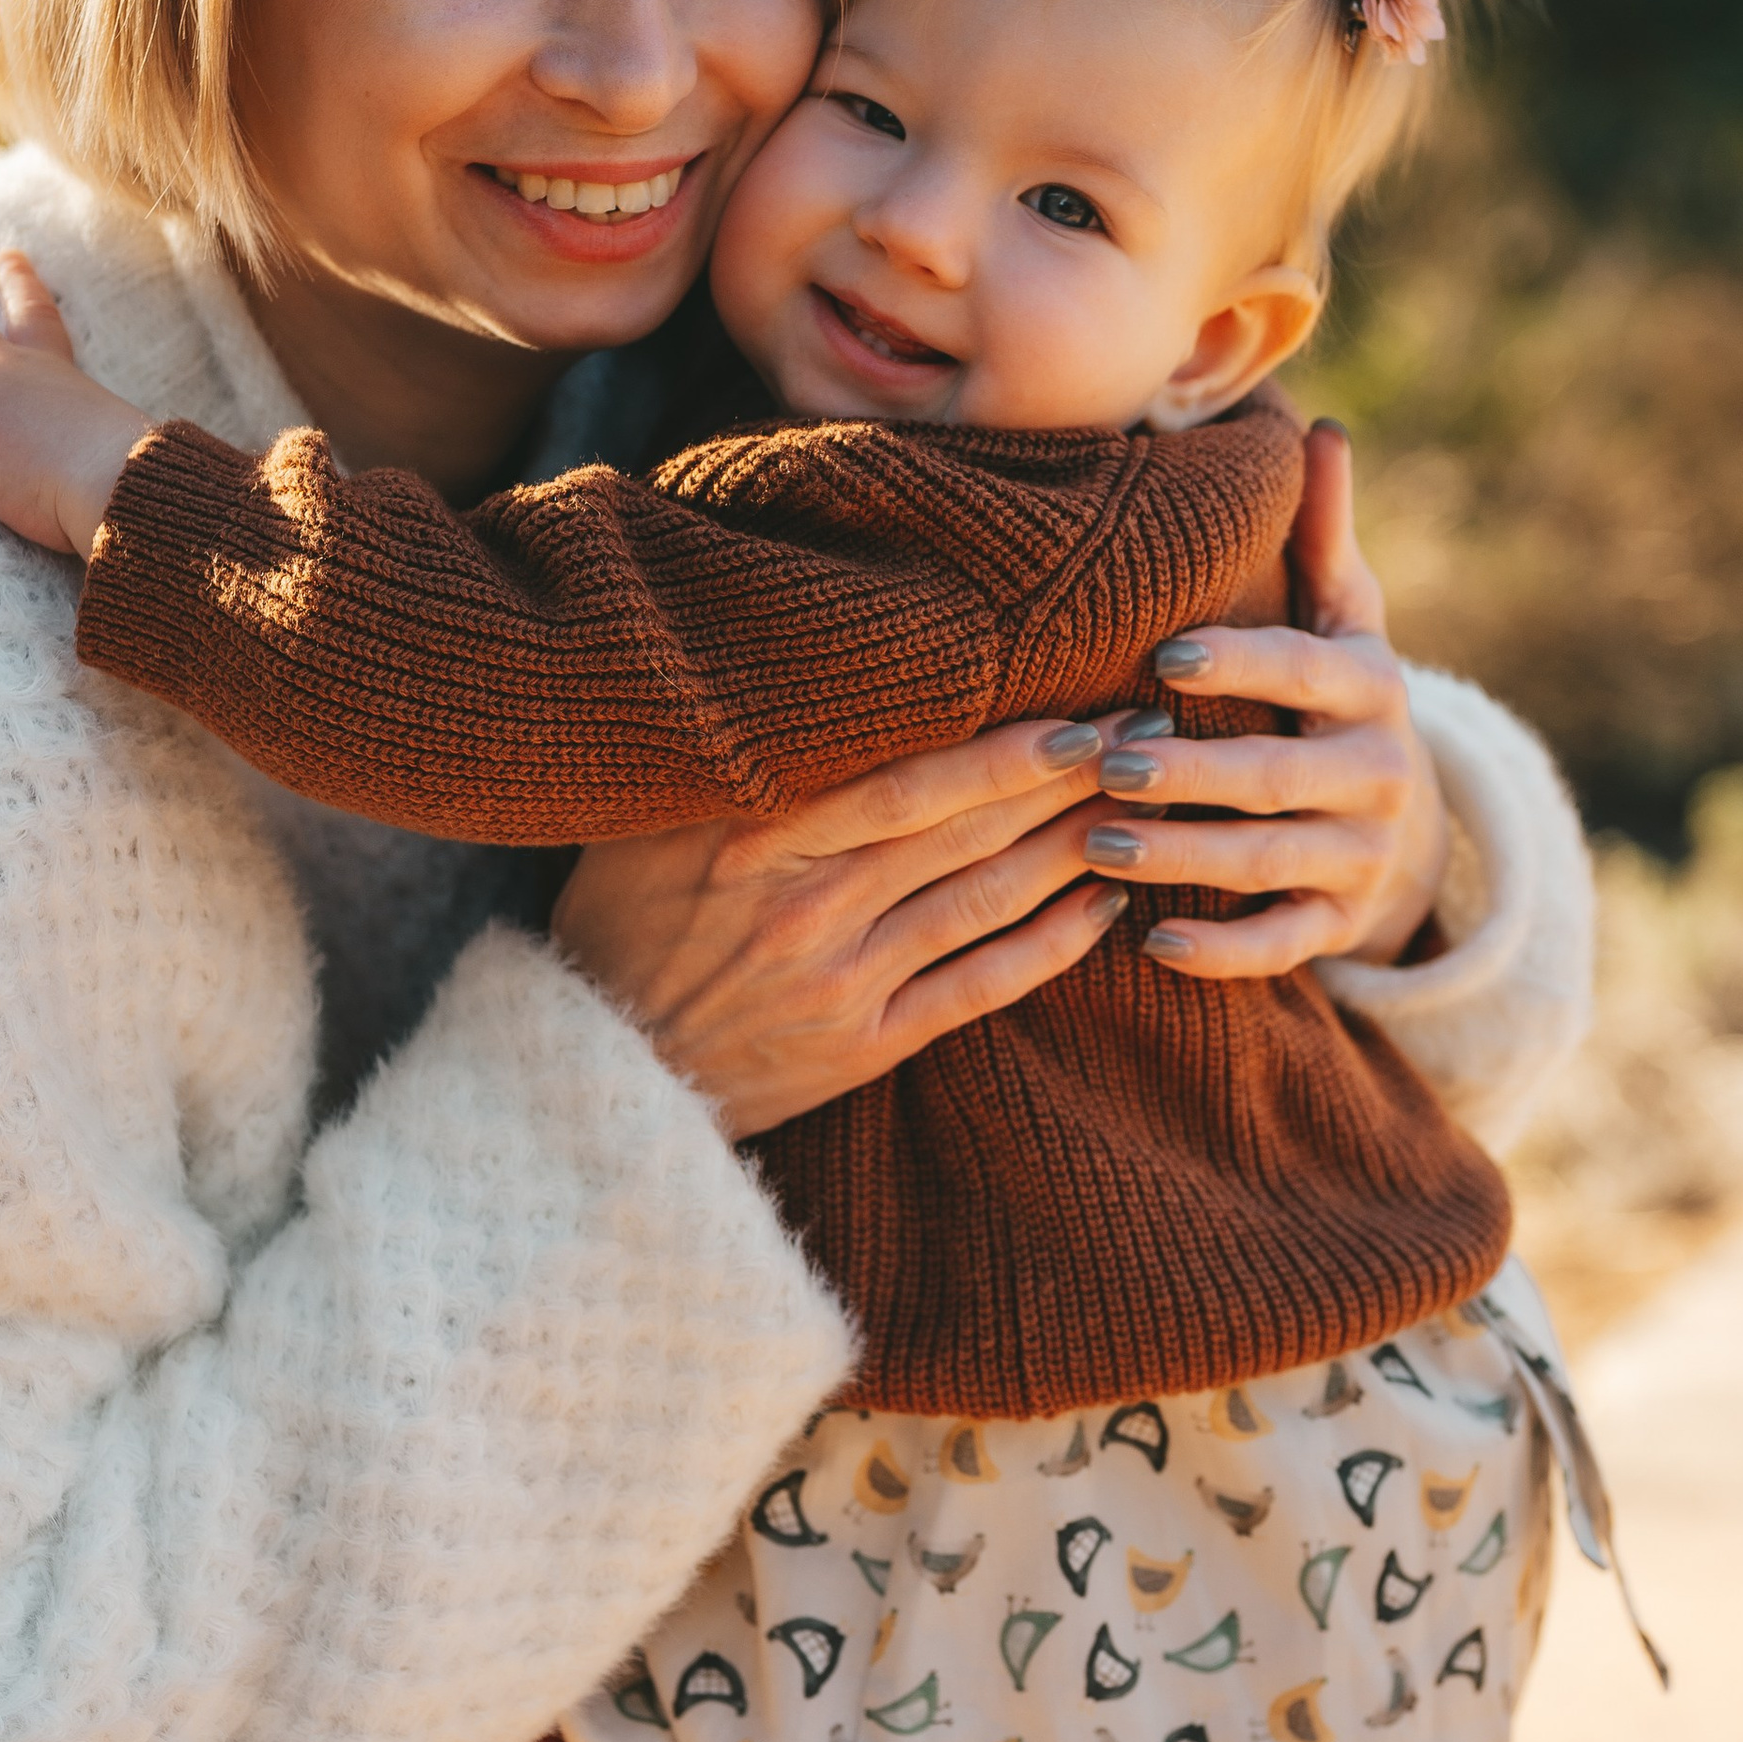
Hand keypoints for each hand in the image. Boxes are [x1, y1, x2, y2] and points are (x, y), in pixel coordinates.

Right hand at [553, 713, 1127, 1137]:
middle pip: (965, 829)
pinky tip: (1104, 907)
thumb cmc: (622, 925)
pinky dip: (1049, 947)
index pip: (906, 780)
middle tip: (1147, 737)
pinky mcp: (864, 1044)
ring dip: (1075, 848)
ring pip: (985, 900)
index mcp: (753, 836)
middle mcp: (806, 906)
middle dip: (1066, 779)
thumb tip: (814, 672)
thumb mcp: (648, 825)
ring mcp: (841, 980)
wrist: (595, 1069)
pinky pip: (979, 987)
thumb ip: (735, 762)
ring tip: (1142, 804)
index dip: (1003, 746)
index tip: (1079, 708)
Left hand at [1078, 417, 1450, 976]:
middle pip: (1279, 778)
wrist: (1404, 828)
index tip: (1165, 655)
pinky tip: (1151, 942)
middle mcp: (1380, 776)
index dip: (1244, 662)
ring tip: (1093, 847)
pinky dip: (1222, 951)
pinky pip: (1282, 946)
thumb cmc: (1339, 700)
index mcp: (1374, 690)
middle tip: (1103, 763)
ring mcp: (1362, 858)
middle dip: (1191, 774)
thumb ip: (1323, 535)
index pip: (1308, 669)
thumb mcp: (1346, 619)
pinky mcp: (1340, 926)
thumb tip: (1319, 428)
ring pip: (1270, 865)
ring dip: (1183, 858)